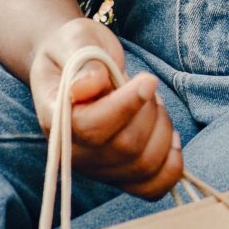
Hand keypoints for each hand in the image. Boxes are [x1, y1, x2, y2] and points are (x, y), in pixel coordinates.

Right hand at [28, 17, 184, 199]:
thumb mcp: (75, 41)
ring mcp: (97, 169)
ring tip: (152, 105)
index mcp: (56, 120)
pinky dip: (171, 166)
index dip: (127, 106)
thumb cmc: (75, 50)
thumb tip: (87, 86)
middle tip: (145, 84)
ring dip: (163, 130)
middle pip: (126, 147)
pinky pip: (151, 187)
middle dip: (148, 111)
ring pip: (145, 166)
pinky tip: (172, 139)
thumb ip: (82, 61)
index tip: (148, 80)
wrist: (74, 66)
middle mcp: (72, 153)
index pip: (92, 128)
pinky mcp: (119, 176)